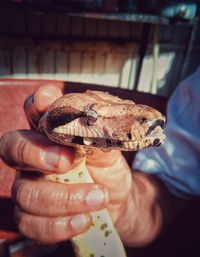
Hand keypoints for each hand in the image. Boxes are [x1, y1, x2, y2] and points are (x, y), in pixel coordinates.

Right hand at [0, 84, 132, 243]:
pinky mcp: (34, 215)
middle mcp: (34, 156)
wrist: (114, 198)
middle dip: (36, 154)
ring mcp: (31, 186)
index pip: (33, 111)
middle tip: (67, 161)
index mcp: (51, 133)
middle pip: (12, 149)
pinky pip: (32, 223)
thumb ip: (99, 133)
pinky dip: (59, 225)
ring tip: (98, 197)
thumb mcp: (110, 147)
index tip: (47, 100)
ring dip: (64, 198)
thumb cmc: (107, 168)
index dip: (35, 104)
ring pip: (26, 192)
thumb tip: (93, 118)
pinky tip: (84, 219)